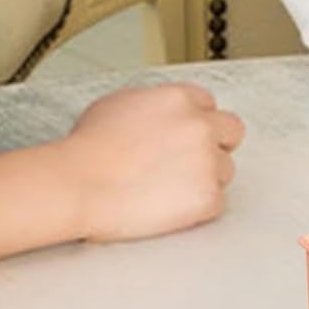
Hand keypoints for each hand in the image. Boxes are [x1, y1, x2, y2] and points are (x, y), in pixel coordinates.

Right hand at [59, 83, 245, 241]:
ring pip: (224, 170)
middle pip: (231, 132)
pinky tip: (168, 209)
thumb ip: (151, 103)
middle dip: (215, 146)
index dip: (196, 123)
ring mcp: (207, 160)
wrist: (77, 185)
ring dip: (203, 180)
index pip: (209, 105)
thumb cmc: (86, 150)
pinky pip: (216, 203)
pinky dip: (196, 210)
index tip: (185, 138)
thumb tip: (158, 115)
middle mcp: (200, 125)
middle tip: (188, 164)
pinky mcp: (206, 196)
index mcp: (180, 98)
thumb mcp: (117, 104)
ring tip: (166, 191)